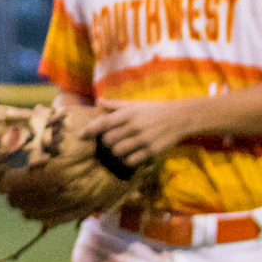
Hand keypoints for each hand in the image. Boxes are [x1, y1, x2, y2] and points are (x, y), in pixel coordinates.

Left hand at [81, 98, 196, 168]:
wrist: (181, 117)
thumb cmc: (153, 110)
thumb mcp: (135, 104)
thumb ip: (115, 105)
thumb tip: (98, 101)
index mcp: (129, 113)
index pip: (103, 123)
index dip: (89, 130)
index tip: (80, 136)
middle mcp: (135, 126)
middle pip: (108, 140)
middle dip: (105, 142)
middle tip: (109, 141)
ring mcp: (144, 139)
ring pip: (117, 151)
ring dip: (115, 152)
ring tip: (119, 149)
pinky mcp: (152, 150)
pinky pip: (131, 160)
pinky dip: (127, 160)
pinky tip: (129, 156)